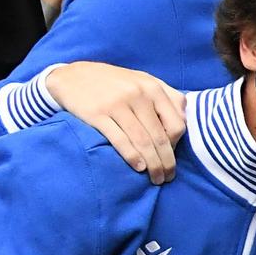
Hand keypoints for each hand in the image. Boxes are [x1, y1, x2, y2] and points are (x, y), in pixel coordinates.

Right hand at [46, 63, 186, 181]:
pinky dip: (132, 156)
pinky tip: (138, 167)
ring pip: (143, 141)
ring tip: (156, 178)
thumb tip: (184, 123)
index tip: (172, 157)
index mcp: (153, 87)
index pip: (176, 124)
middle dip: (167, 162)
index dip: (177, 146)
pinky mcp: (97, 114)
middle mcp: (138, 94)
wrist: (71, 76)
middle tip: (168, 178)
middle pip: (160, 137)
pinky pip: (120, 140)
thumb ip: (166, 97)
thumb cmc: (113, 83)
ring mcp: (117, 104)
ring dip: (152, 164)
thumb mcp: (142, 81)